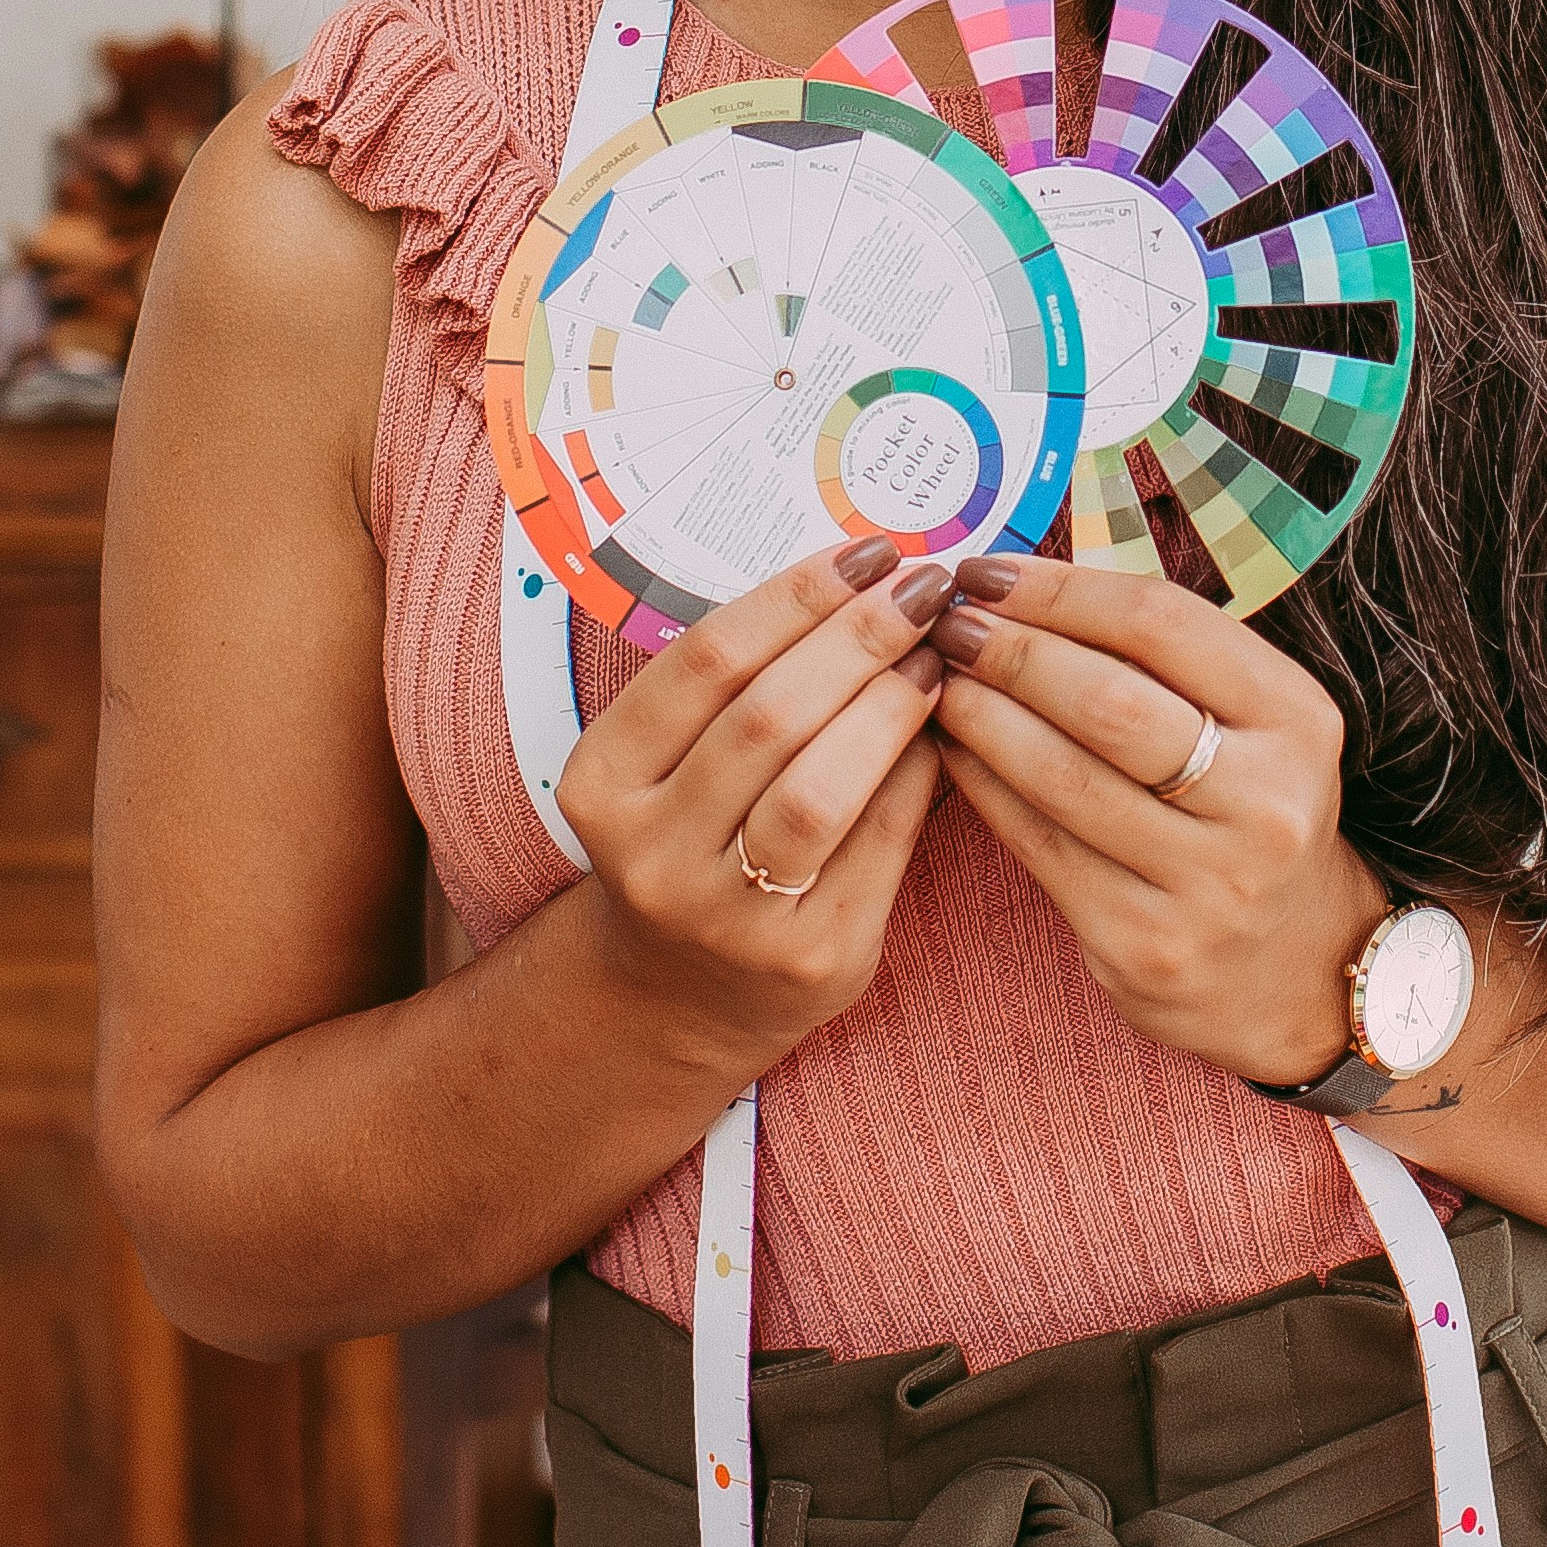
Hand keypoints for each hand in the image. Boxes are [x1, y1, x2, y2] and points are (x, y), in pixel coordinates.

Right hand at [554, 542, 961, 1061]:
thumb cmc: (691, 837)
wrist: (677, 995)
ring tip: (938, 652)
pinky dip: (918, 773)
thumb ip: (740, 683)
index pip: (706, 661)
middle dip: (859, 637)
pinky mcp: (810, 959)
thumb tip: (864, 577)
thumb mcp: (669, 764)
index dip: (797, 595)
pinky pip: (880, 844)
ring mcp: (729, 918)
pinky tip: (943, 727)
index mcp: (603, 783)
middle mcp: (652, 855)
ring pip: (822, 788)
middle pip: (768, 718)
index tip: (869, 550)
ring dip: (893, 703)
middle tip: (922, 587)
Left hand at [927, 552, 1390, 1088]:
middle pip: (1108, 700)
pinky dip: (982, 787)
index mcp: (1297, 720)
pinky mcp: (1143, 943)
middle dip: (1011, 650)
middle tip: (945, 621)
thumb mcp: (1254, 724)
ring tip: (935, 677)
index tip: (986, 571)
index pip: (1162, 624)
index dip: (1059, 590)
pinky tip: (949, 748)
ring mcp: (1206, 882)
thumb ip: (1166, 658)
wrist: (1296, 966)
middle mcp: (1263, 804)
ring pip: (1063, 776)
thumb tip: (1024, 587)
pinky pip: (1039, 845)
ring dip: (981, 714)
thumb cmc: (1248, 811)